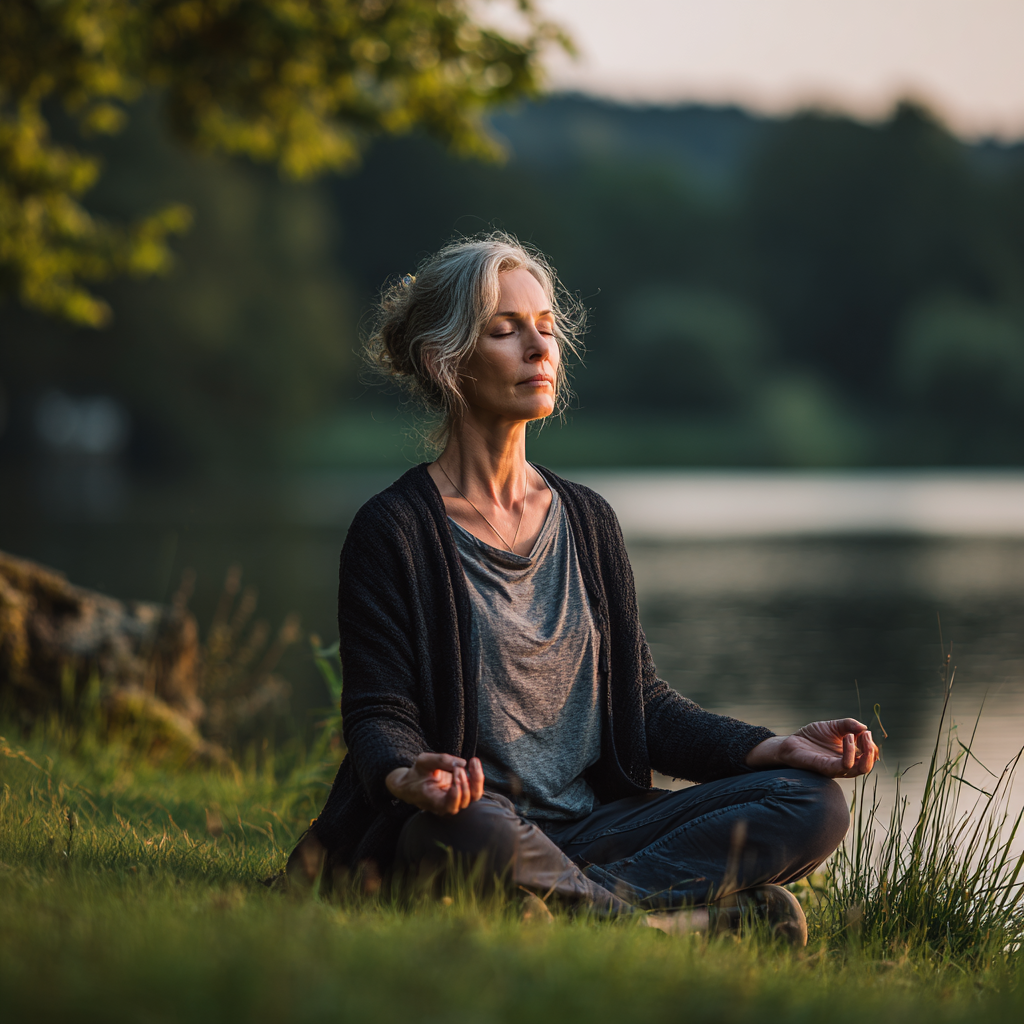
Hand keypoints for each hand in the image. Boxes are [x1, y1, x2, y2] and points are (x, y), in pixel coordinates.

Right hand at [385, 753, 484, 814]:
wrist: (414, 782)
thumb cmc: (417, 774)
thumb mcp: (423, 762)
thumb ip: (441, 760)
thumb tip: (462, 763)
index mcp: (434, 802)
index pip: (450, 806)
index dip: (456, 791)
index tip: (455, 771)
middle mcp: (447, 805)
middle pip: (465, 800)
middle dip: (464, 781)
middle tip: (458, 767)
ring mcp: (457, 800)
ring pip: (474, 796)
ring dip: (476, 778)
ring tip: (473, 761)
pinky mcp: (463, 793)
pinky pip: (475, 789)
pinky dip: (477, 776)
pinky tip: (474, 762)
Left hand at [745, 718, 878, 777]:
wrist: (791, 742)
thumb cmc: (812, 736)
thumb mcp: (834, 726)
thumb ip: (849, 725)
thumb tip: (865, 728)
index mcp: (849, 756)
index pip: (869, 757)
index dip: (871, 745)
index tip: (866, 732)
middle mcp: (845, 765)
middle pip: (868, 765)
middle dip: (871, 749)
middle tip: (866, 735)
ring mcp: (837, 768)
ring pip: (861, 769)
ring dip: (864, 752)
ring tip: (858, 735)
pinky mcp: (826, 768)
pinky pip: (844, 765)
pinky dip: (849, 752)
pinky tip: (846, 738)